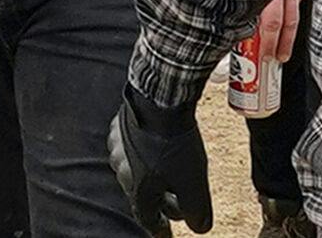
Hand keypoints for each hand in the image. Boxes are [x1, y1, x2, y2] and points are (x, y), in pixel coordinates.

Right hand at [108, 86, 212, 233]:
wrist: (159, 98)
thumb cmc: (173, 142)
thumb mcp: (193, 183)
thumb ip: (196, 210)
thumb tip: (201, 228)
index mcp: (137, 189)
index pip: (147, 217)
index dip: (159, 228)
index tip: (165, 235)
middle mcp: (122, 170)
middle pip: (142, 193)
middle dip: (161, 200)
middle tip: (177, 204)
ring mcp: (120, 146)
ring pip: (136, 167)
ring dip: (154, 174)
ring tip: (171, 172)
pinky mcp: (123, 124)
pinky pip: (134, 145)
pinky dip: (148, 151)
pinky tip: (159, 145)